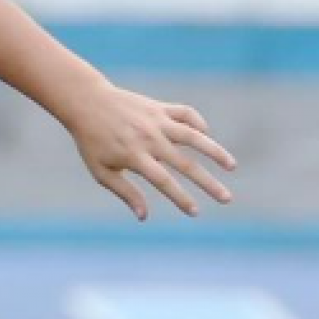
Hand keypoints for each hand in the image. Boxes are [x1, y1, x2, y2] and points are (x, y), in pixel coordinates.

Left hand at [67, 86, 236, 219]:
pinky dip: (198, 123)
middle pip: (185, 164)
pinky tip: (206, 135)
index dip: (181, 198)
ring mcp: (156, 121)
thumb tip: (144, 217)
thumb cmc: (91, 140)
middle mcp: (149, 139)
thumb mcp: (101, 170)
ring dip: (215, 151)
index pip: (164, 182)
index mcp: (134, 156)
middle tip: (226, 199)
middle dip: (208, 183)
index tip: (195, 212)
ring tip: (232, 166)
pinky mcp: (159, 107)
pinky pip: (186, 114)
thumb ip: (125, 192)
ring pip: (193, 136)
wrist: (86, 102)